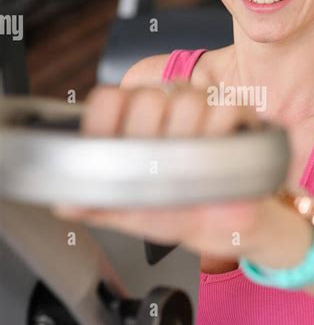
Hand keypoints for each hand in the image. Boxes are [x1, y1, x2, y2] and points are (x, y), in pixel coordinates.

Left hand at [52, 82, 272, 258]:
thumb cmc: (172, 212)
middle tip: (163, 170)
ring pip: (189, 102)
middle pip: (149, 99)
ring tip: (193, 168)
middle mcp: (162, 107)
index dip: (110, 124)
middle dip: (155, 142)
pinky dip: (222, 135)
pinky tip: (218, 157)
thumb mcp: (129, 214)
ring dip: (192, 143)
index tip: (120, 155)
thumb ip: (96, 205)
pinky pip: (227, 108)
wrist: (218, 225)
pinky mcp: (235, 114)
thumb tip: (66, 203)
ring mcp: (198, 107)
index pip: (108, 100)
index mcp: (130, 123)